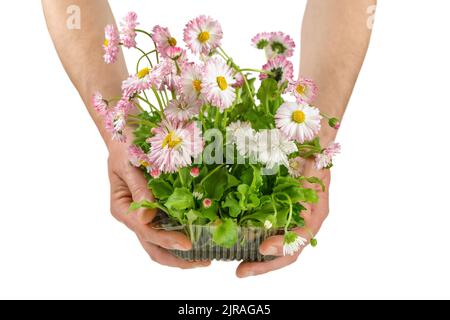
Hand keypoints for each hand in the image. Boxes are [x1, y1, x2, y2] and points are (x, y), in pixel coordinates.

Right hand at [107, 141, 210, 268]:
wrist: (129, 133)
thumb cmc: (126, 144)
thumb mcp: (129, 162)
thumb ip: (139, 188)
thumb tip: (148, 217)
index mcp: (123, 207)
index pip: (145, 231)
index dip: (166, 240)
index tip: (188, 244)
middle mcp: (134, 216)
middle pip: (153, 246)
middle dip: (177, 258)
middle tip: (203, 261)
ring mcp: (147, 215)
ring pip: (162, 243)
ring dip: (182, 254)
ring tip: (206, 258)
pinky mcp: (159, 209)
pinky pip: (171, 228)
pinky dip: (185, 236)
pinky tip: (203, 239)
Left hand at [236, 159, 329, 276]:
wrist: (307, 148)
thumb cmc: (311, 156)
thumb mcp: (313, 167)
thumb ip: (308, 181)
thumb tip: (299, 203)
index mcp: (314, 214)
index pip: (301, 238)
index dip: (283, 246)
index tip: (262, 248)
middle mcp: (302, 222)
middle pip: (287, 252)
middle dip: (264, 265)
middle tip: (241, 271)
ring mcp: (288, 221)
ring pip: (275, 248)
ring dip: (257, 260)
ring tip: (239, 266)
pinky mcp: (275, 215)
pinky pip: (264, 233)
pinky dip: (252, 242)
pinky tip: (237, 245)